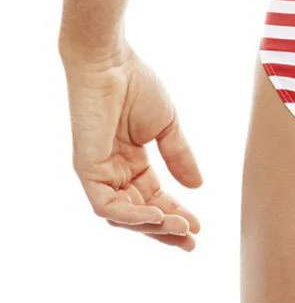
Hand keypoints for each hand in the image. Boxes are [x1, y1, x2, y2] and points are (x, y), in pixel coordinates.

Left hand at [61, 43, 202, 250]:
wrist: (112, 62)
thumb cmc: (137, 85)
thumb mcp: (167, 126)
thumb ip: (179, 156)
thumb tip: (198, 186)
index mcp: (131, 162)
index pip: (153, 198)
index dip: (176, 213)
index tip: (199, 227)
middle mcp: (113, 172)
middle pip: (139, 213)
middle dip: (165, 230)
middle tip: (192, 240)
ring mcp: (98, 173)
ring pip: (123, 216)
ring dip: (153, 226)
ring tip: (181, 228)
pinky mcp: (87, 170)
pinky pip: (106, 206)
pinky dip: (131, 214)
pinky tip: (158, 215)